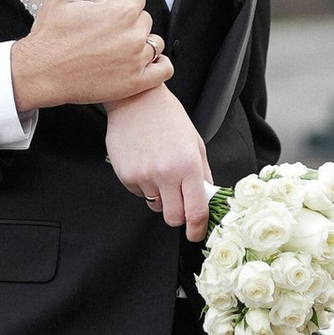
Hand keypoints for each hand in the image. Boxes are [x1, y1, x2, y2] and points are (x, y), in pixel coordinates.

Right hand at [11, 0, 169, 114]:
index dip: (121, 3)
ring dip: (142, 43)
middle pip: (145, 20)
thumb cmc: (49, 35)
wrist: (40, 72)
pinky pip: (164, 70)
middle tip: (108, 32)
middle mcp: (133, 36)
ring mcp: (136, 61)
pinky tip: (142, 63)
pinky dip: (158, 65)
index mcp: (121, 12)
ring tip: (120, 48)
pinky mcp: (136, 82)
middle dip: (130, 23)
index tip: (108, 13)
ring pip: (155, 43)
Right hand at [106, 87, 213, 237]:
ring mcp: (144, 176)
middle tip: (179, 203)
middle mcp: (166, 174)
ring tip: (159, 171)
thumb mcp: (195, 143)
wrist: (135, 100)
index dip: (197, 228)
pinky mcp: (126, 176)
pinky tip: (145, 163)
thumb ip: (203, 174)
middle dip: (178, 216)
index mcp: (188, 166)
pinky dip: (145, 186)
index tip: (195, 234)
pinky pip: (139, 193)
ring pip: (155, 205)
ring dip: (161, 197)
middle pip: (173, 217)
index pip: (196, 211)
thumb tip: (207, 200)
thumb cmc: (168, 118)